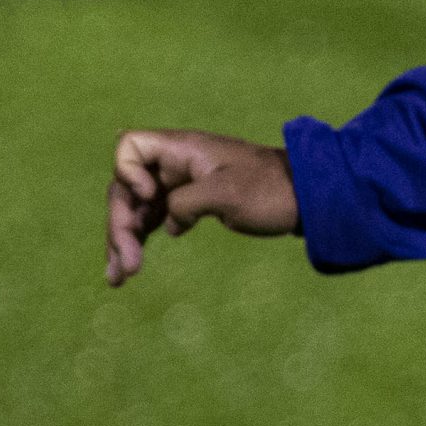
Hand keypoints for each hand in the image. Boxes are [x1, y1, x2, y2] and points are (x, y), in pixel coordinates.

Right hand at [105, 129, 299, 287]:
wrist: (307, 200)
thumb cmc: (270, 190)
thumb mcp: (225, 194)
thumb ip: (184, 202)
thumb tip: (166, 223)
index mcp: (182, 149)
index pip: (130, 147)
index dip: (128, 173)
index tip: (150, 197)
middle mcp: (175, 165)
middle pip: (126, 188)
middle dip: (119, 225)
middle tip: (127, 266)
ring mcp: (180, 186)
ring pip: (136, 209)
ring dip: (122, 240)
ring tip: (117, 278)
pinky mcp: (188, 206)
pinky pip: (153, 221)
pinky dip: (139, 242)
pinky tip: (128, 270)